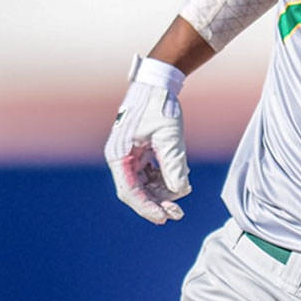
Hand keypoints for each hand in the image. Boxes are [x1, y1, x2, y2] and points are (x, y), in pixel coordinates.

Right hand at [104, 56, 191, 223]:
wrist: (158, 83)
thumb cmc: (160, 105)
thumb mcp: (170, 136)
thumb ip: (174, 164)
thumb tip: (180, 190)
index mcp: (119, 154)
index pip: (130, 190)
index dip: (147, 207)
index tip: (163, 217)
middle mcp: (121, 157)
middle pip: (136, 190)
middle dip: (156, 202)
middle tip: (177, 214)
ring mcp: (129, 154)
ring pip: (144, 183)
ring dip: (162, 192)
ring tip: (181, 192)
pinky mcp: (139, 151)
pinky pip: (149, 173)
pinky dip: (163, 178)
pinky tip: (179, 178)